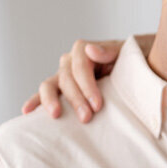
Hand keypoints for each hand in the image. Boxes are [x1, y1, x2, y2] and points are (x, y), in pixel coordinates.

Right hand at [21, 35, 152, 121]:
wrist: (139, 70)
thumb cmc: (134, 62)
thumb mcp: (127, 53)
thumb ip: (110, 51)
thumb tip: (89, 50)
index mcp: (84, 50)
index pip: (79, 65)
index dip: (87, 85)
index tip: (98, 105)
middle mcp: (70, 62)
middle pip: (65, 77)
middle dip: (75, 98)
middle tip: (87, 117)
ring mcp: (64, 76)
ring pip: (49, 84)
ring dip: (51, 100)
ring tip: (56, 115)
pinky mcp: (62, 90)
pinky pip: (46, 94)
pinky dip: (36, 101)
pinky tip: (27, 112)